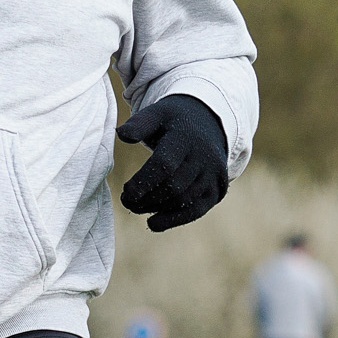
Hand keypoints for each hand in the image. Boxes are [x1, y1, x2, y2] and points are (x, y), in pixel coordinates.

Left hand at [118, 95, 229, 231]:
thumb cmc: (175, 121)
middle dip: (147, 198)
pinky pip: (196, 211)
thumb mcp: (158, 114)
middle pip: (174, 186)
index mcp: (187, 138)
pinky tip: (153, 223)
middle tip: (127, 202)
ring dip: (156, 209)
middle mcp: (204, 157)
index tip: (126, 191)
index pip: (165, 164)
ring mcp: (212, 175)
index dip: (143, 182)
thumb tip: (122, 134)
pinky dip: (174, 220)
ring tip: (136, 208)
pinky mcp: (216, 189)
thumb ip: (139, 124)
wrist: (210, 124)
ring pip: (183, 200)